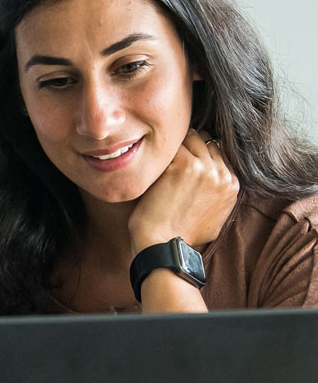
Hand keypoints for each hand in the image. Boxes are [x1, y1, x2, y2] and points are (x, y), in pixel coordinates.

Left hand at [128, 129, 239, 252]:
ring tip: (160, 157)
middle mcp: (222, 174)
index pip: (218, 152)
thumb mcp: (215, 216)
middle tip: (168, 153)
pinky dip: (161, 150)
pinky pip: (172, 144)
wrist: (165, 245)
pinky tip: (151, 161)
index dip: (198, 152)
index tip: (182, 156)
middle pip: (206, 141)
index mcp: (232, 184)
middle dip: (188, 144)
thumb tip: (212, 183)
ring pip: (191, 137)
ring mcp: (204, 168)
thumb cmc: (182, 235)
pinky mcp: (183, 165)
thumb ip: (218, 194)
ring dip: (175, 144)